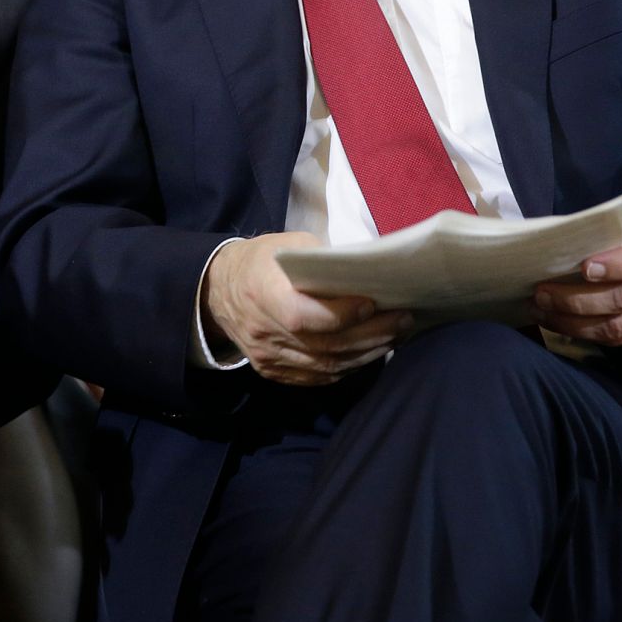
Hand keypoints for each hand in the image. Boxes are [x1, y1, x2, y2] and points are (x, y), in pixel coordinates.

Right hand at [202, 231, 411, 384]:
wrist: (218, 289)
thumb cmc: (262, 260)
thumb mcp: (289, 245)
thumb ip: (324, 260)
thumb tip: (367, 274)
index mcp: (262, 294)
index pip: (304, 317)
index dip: (342, 315)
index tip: (373, 303)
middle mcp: (263, 332)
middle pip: (324, 344)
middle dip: (370, 334)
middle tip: (403, 321)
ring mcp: (266, 357)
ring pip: (326, 365)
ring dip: (366, 353)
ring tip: (394, 336)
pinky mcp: (272, 371)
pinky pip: (317, 376)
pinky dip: (347, 366)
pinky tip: (368, 352)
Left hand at [532, 195, 621, 343]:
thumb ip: (603, 227)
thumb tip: (556, 242)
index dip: (612, 266)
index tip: (582, 268)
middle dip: (576, 300)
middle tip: (542, 294)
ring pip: (619, 326)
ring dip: (574, 323)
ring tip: (542, 312)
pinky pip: (621, 338)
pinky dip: (587, 334)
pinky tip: (561, 324)